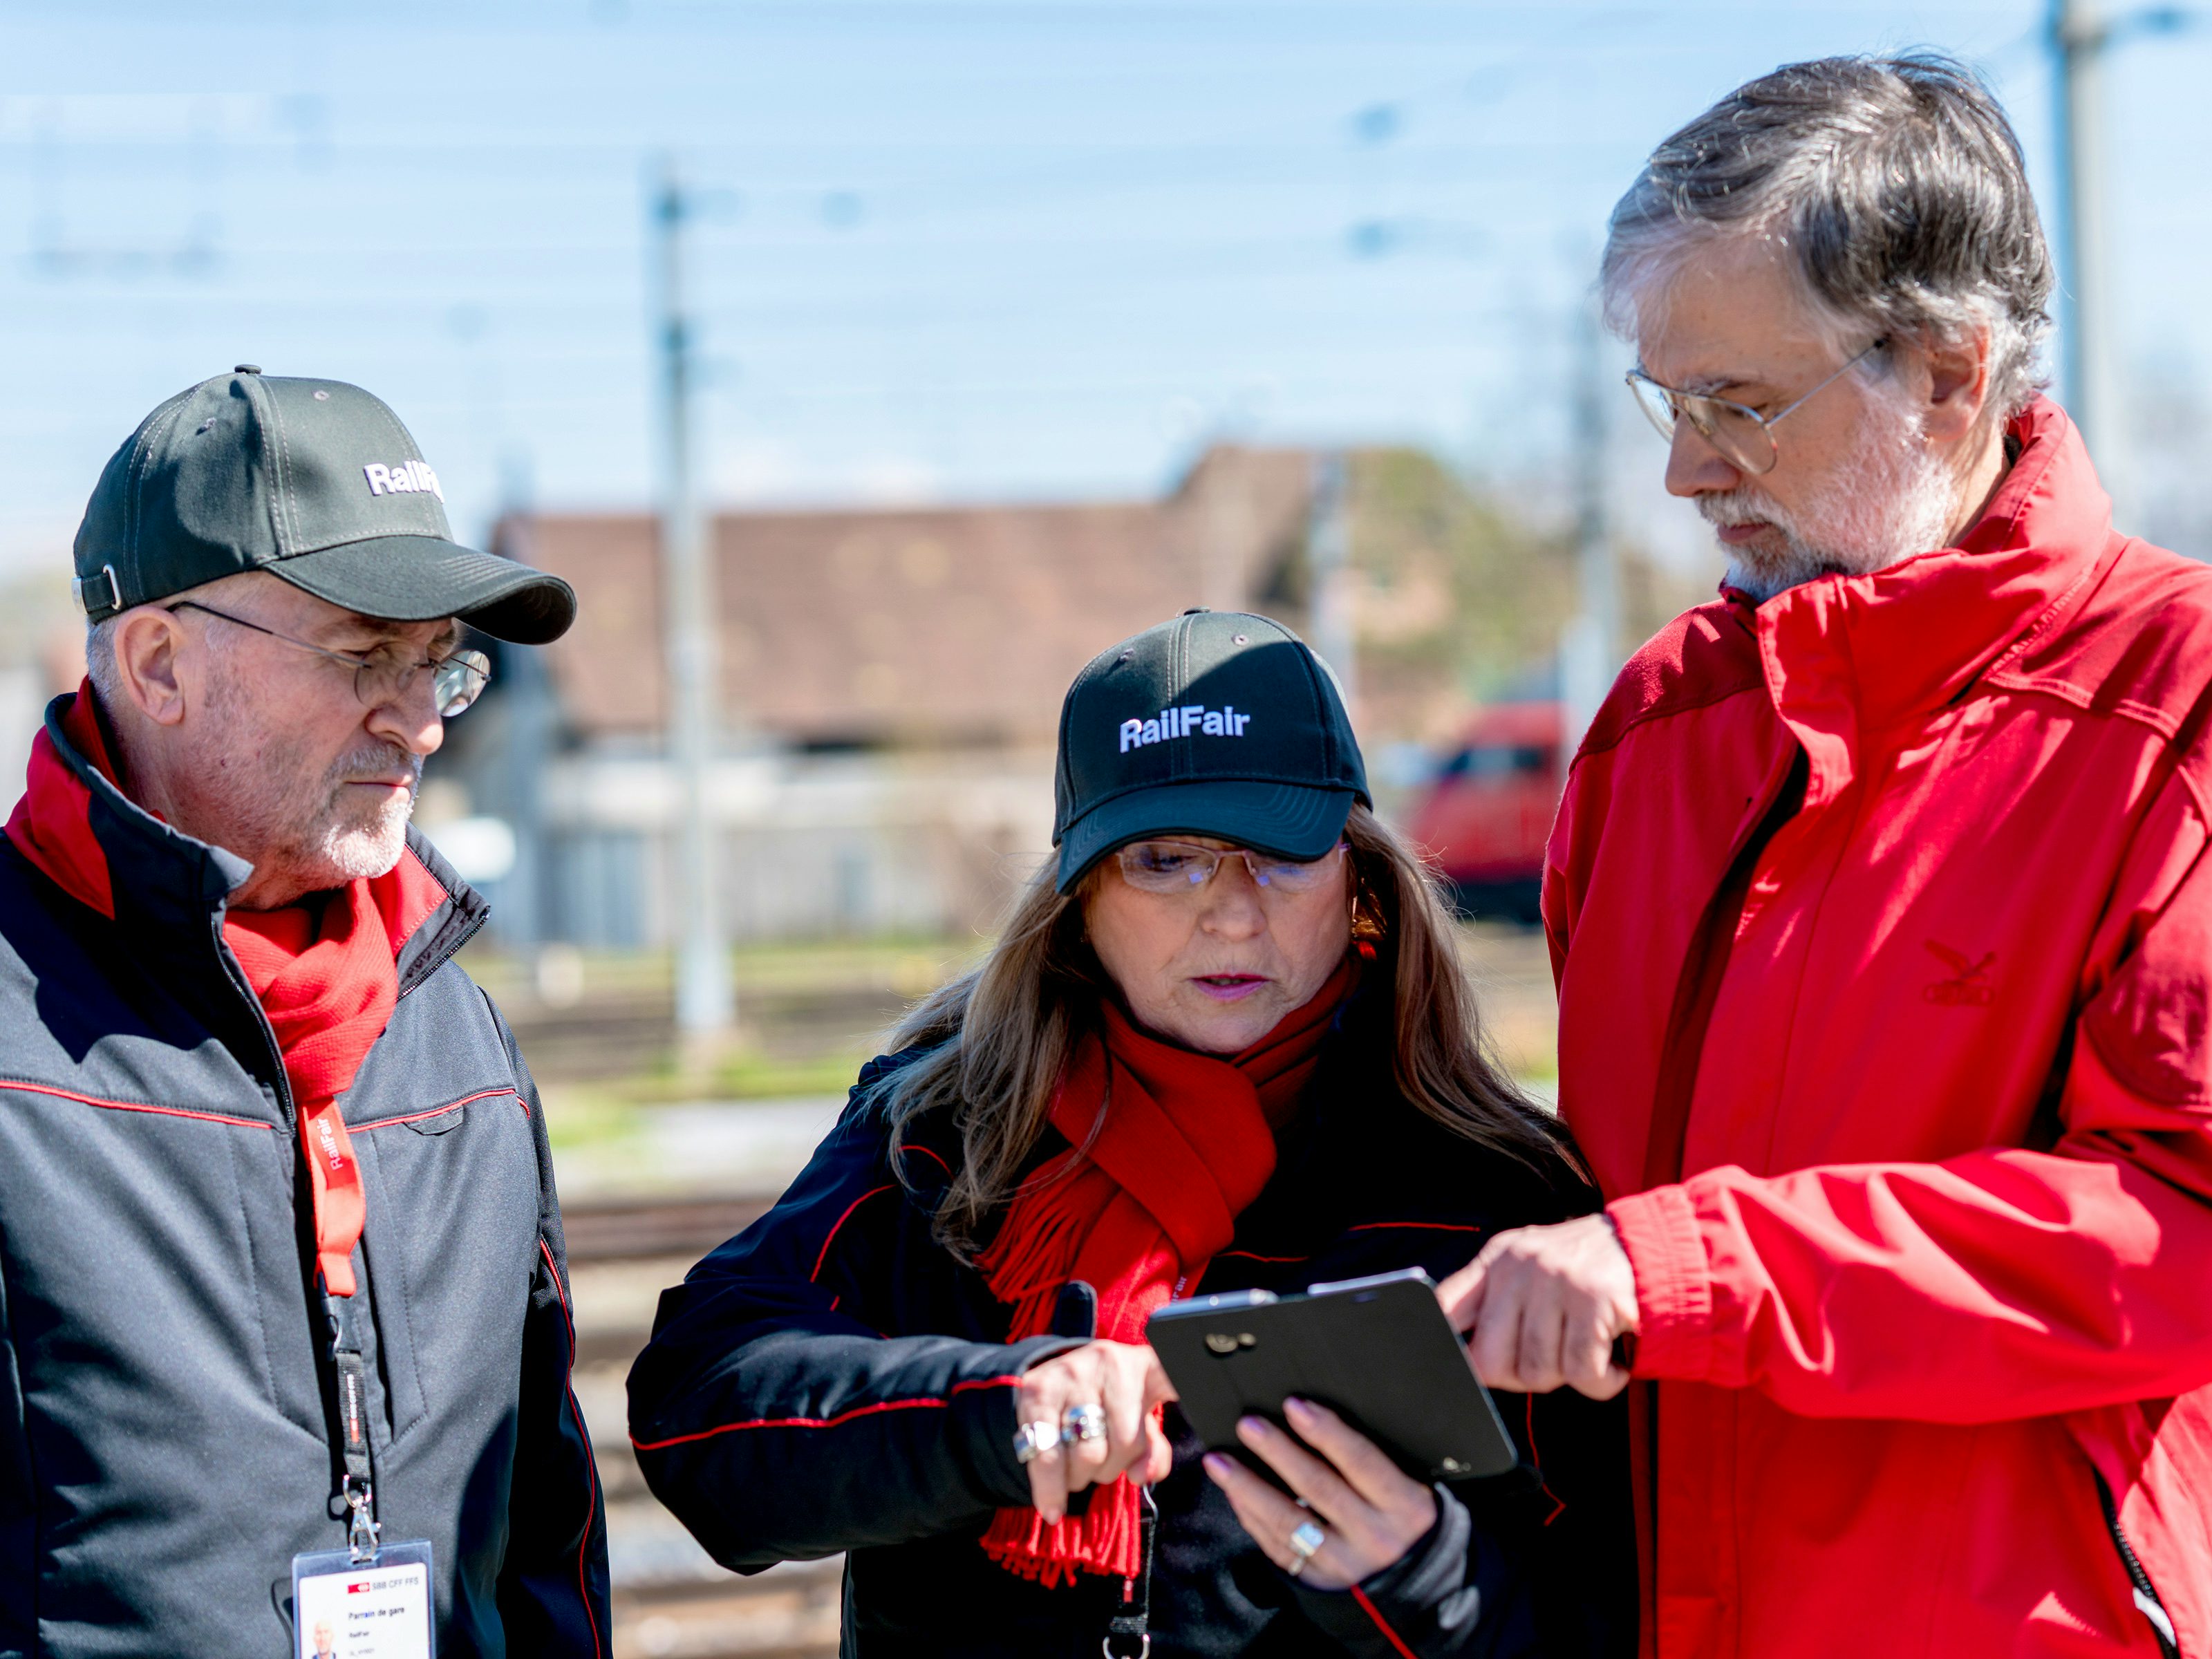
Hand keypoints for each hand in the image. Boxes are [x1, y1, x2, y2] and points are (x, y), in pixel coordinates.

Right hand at [1013, 1340, 1176, 1523]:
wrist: (1045, 1381)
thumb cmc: (1104, 1408)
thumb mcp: (1135, 1422)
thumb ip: (1153, 1453)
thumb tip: (1144, 1476)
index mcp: (1144, 1365)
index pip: (1172, 1372)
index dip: (1188, 1379)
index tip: (1209, 1386)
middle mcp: (1109, 1362)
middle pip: (1125, 1441)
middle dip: (1112, 1468)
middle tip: (1101, 1464)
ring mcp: (1072, 1374)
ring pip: (1087, 1454)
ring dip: (1082, 1478)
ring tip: (1078, 1469)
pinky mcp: (1037, 1392)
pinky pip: (1048, 1457)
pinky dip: (1051, 1490)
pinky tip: (1052, 1508)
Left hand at [1203, 1397, 1437, 1590]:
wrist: (1414, 1569)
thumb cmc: (1402, 1508)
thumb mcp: (1406, 1480)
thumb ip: (1369, 1454)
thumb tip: (1307, 1413)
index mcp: (1405, 1506)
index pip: (1361, 1462)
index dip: (1327, 1432)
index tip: (1294, 1405)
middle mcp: (1376, 1538)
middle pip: (1320, 1488)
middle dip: (1279, 1453)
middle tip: (1248, 1424)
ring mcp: (1346, 1564)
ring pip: (1290, 1523)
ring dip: (1249, 1488)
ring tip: (1220, 1461)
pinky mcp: (1320, 1580)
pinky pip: (1279, 1547)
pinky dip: (1252, 1517)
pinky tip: (1234, 1492)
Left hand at [1436, 1213, 1638, 1398]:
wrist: (1655, 1247)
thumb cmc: (1585, 1272)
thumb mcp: (1531, 1268)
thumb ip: (1495, 1303)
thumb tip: (1464, 1357)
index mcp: (1498, 1260)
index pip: (1445, 1308)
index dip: (1443, 1349)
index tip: (1455, 1372)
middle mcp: (1521, 1267)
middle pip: (1490, 1361)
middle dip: (1519, 1377)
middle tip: (1550, 1362)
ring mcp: (1558, 1281)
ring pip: (1538, 1372)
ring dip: (1567, 1377)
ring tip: (1586, 1350)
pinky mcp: (1596, 1301)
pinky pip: (1582, 1374)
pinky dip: (1601, 1382)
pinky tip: (1612, 1361)